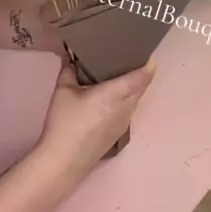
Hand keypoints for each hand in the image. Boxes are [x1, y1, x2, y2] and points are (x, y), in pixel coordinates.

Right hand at [39, 59, 155, 184]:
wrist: (64, 161)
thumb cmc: (65, 123)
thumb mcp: (63, 91)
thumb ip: (68, 70)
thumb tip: (69, 57)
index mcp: (117, 93)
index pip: (144, 75)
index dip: (148, 61)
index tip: (142, 51)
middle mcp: (127, 107)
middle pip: (141, 86)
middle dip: (137, 71)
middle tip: (124, 58)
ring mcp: (125, 122)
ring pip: (134, 99)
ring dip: (130, 88)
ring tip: (114, 75)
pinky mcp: (119, 133)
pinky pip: (127, 110)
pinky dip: (123, 100)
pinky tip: (107, 99)